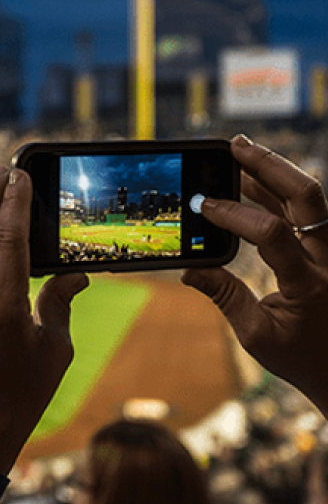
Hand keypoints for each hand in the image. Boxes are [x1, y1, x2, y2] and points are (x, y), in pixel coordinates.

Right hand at [182, 134, 327, 414]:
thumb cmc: (303, 357)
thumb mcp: (257, 336)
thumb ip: (225, 297)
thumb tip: (189, 270)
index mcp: (311, 283)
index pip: (273, 234)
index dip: (235, 215)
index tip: (203, 206)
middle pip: (307, 196)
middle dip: (269, 166)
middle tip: (234, 146)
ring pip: (310, 197)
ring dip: (274, 171)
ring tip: (238, 153)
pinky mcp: (326, 248)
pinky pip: (305, 210)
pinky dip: (277, 191)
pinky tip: (251, 180)